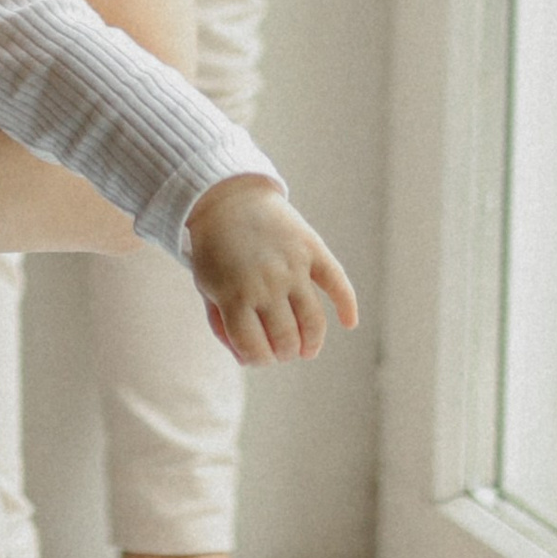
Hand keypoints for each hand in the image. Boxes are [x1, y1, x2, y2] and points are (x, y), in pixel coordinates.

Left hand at [183, 173, 356, 364]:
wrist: (226, 198)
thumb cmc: (214, 249)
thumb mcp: (207, 288)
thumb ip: (222, 325)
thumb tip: (249, 359)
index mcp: (235, 297)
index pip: (255, 350)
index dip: (259, 360)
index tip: (260, 355)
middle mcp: (266, 284)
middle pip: (287, 340)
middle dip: (285, 354)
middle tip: (284, 351)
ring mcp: (292, 266)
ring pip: (313, 321)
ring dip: (312, 343)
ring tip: (307, 349)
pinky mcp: (311, 249)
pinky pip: (337, 282)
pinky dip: (347, 305)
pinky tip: (349, 323)